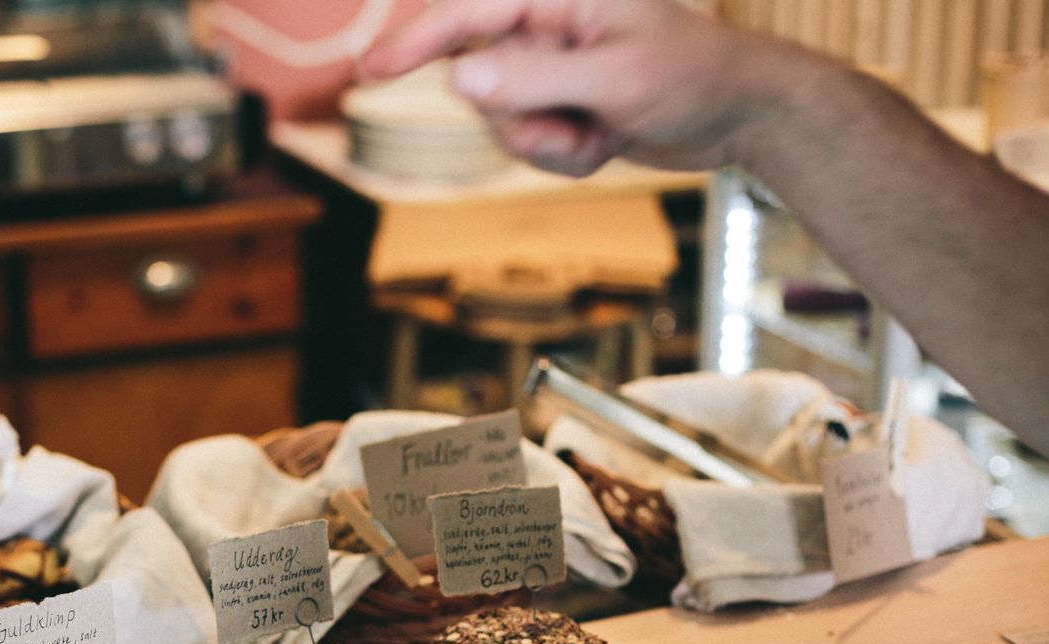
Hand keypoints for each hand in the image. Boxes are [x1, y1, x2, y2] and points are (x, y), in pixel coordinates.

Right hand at [361, 0, 806, 176]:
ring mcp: (554, 70)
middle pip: (479, 80)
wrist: (744, 114)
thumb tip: (461, 78)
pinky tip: (606, 142)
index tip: (371, 69)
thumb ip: (535, 78)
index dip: (415, 40)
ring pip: (502, 121)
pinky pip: (530, 143)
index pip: (469, 14)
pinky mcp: (564, 105)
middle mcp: (549, 28)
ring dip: (548, 145)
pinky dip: (565, 156)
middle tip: (572, 132)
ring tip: (601, 135)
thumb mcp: (616, 79)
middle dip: (519, 121)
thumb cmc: (694, 78)